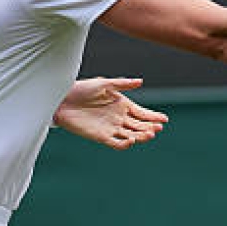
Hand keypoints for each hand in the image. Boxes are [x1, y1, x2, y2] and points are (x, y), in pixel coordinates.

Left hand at [53, 77, 168, 149]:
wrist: (62, 101)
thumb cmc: (81, 89)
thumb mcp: (103, 84)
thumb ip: (122, 84)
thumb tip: (140, 81)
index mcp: (122, 105)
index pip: (142, 113)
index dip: (153, 116)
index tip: (164, 119)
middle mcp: (119, 118)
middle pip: (139, 126)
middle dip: (150, 127)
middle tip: (158, 128)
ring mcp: (111, 128)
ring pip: (131, 135)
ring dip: (141, 136)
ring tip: (150, 134)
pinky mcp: (101, 137)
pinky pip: (116, 143)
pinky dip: (125, 144)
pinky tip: (131, 140)